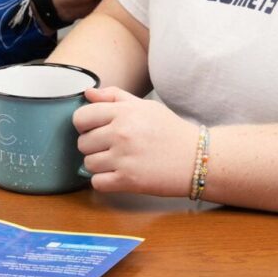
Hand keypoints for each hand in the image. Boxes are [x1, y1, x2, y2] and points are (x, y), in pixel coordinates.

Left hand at [73, 87, 194, 194]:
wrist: (197, 158)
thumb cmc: (171, 131)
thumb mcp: (145, 106)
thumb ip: (114, 96)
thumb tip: (87, 93)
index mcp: (123, 112)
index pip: (80, 117)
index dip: (84, 125)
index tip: (95, 129)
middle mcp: (121, 133)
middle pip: (82, 143)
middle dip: (92, 146)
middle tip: (110, 147)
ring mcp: (124, 158)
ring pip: (88, 164)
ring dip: (98, 165)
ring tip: (116, 161)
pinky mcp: (128, 180)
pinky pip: (97, 183)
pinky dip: (104, 181)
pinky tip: (117, 175)